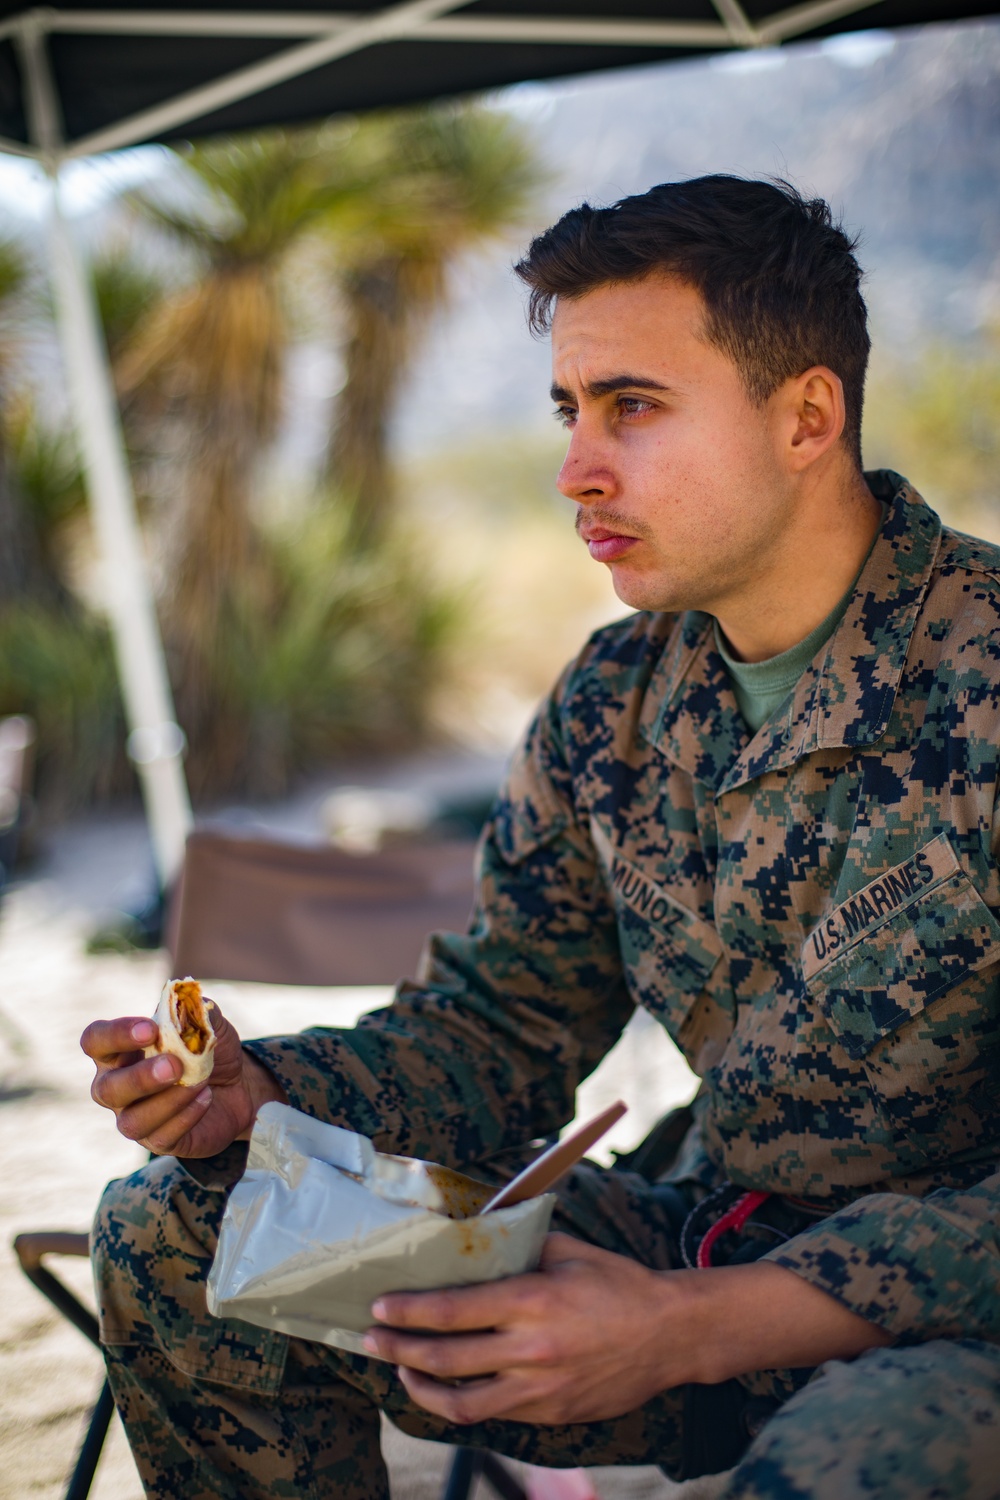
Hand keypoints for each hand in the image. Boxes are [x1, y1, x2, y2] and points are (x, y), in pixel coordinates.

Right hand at [81, 1003, 285, 1157]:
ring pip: (132, 1121)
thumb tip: (193, 1000)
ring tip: (199, 1082)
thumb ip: (197, 1009)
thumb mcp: (208, 1023)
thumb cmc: (207, 1048)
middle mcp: (116, 1086)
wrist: (238, 1083)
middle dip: (140, 1078)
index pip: (95, 1040)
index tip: (150, 1029)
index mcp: (118, 1051)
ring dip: (168, 1100)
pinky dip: (186, 1115)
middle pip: (106, 1089)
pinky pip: (162, 1137)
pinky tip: (205, 1098)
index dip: (116, 1035)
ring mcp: (133, 1117)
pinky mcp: (158, 1141)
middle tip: (174, 1065)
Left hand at [364, 1232, 683, 1424]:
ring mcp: (541, 1390)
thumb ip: (518, 1246)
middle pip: (446, 1359)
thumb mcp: (567, 1251)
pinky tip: (448, 1385)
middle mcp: (532, 1351)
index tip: (380, 1305)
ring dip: (422, 1386)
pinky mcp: (551, 1415)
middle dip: (400, 1348)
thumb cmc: (618, 1284)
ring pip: (462, 1403)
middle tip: (373, 1337)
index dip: (409, 1311)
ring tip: (402, 1368)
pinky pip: (495, 1413)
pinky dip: (463, 1402)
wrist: (671, 1335)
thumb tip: (472, 1236)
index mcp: (533, 1302)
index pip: (453, 1311)